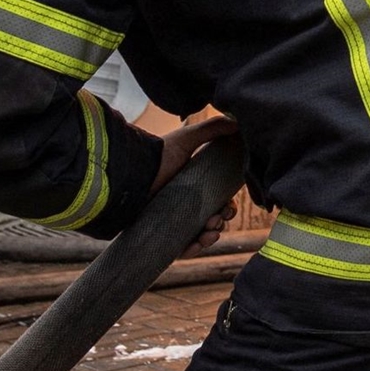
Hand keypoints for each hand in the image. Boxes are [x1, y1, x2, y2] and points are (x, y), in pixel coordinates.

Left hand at [151, 113, 240, 252]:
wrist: (130, 178)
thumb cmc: (157, 156)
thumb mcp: (187, 138)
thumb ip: (213, 128)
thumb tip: (239, 122)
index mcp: (193, 183)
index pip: (217, 198)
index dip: (227, 204)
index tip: (230, 205)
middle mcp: (184, 202)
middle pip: (212, 217)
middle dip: (221, 220)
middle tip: (219, 218)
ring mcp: (173, 220)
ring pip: (200, 234)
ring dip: (211, 235)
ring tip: (210, 231)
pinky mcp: (162, 235)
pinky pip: (182, 248)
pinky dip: (194, 248)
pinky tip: (200, 243)